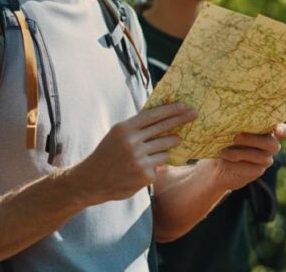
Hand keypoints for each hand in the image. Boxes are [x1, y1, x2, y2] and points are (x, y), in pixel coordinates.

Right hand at [73, 103, 197, 203]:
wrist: (92, 180)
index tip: (183, 105)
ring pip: (164, 148)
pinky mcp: (145, 174)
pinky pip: (159, 165)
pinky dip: (155, 164)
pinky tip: (143, 167)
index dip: (170, 110)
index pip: (152, 115)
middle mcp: (132, 142)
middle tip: (194, 114)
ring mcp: (139, 159)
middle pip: (162, 128)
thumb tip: (160, 116)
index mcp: (124, 128)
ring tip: (175, 139)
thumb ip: (136, 127)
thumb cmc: (107, 155)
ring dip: (170, 144)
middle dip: (181, 120)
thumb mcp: (117, 135)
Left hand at [213, 123, 285, 189]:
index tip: (277, 130)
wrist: (219, 161)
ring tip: (223, 151)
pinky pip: (251, 168)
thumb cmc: (225, 138)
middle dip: (253, 140)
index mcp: (267, 130)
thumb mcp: (229, 128)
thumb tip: (221, 114)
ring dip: (240, 153)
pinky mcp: (257, 171)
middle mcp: (270, 144)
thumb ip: (233, 122)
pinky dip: (237, 164)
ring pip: (260, 157)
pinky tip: (225, 161)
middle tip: (235, 136)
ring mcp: (265, 159)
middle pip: (272, 144)